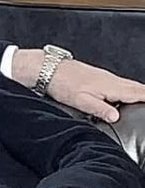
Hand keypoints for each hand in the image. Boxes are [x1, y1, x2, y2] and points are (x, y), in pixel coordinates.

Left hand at [12, 50, 144, 121]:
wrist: (51, 69)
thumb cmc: (63, 84)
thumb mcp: (81, 101)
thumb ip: (99, 109)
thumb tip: (115, 117)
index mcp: (110, 86)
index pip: (136, 93)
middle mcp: (111, 79)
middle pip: (136, 87)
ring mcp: (106, 77)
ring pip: (129, 85)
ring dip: (140, 91)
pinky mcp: (100, 77)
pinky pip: (121, 83)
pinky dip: (130, 88)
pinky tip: (128, 93)